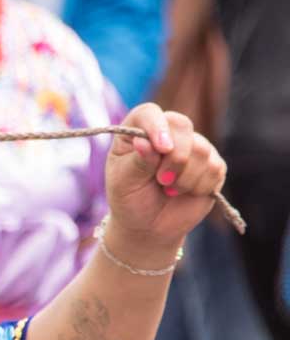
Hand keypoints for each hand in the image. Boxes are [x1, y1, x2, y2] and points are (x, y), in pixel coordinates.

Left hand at [104, 103, 227, 257]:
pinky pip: (215, 168)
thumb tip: (144, 142)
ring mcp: (192, 146)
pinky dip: (198, 187)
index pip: (149, 113)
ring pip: (201, 149)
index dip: (157, 127)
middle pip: (182, 125)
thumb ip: (137, 162)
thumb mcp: (124, 183)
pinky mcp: (211, 163)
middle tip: (161, 181)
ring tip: (168, 189)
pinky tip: (184, 192)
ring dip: (184, 178)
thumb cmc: (130, 200)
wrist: (148, 226)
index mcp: (138, 130)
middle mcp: (168, 131)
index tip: (161, 149)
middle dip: (174, 158)